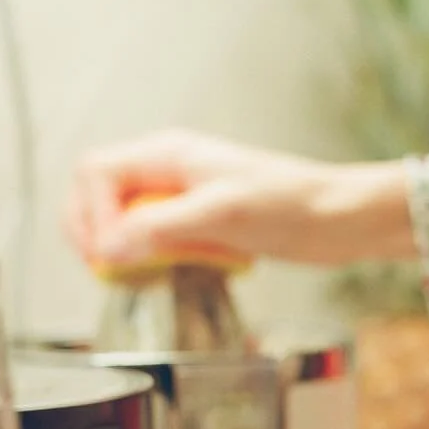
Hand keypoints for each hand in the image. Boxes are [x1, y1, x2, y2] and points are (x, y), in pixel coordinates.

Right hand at [63, 129, 413, 267]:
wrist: (338, 218)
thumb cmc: (290, 204)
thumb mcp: (220, 215)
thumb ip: (160, 228)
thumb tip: (107, 248)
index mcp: (168, 154)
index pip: (95, 172)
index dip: (90, 213)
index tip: (107, 253)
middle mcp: (168, 171)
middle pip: (98, 193)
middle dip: (93, 232)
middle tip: (107, 269)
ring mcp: (181, 196)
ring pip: (122, 217)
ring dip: (117, 247)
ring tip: (132, 273)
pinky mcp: (198, 222)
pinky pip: (151, 237)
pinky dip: (146, 257)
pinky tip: (163, 273)